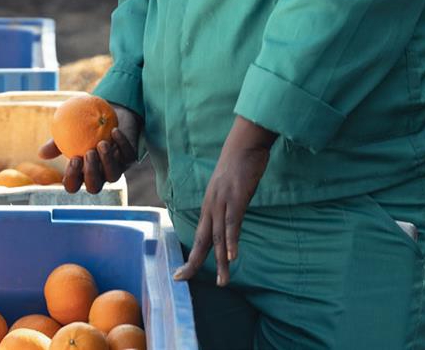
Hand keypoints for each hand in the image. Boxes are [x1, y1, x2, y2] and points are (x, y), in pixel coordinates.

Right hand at [38, 102, 141, 193]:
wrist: (106, 115)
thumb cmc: (81, 127)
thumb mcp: (67, 134)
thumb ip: (56, 144)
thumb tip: (42, 153)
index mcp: (80, 173)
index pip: (72, 185)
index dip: (72, 178)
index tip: (73, 159)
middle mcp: (98, 175)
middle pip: (94, 187)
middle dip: (91, 173)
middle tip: (88, 153)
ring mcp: (115, 168)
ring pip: (113, 176)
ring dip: (107, 161)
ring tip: (102, 143)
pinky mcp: (129, 158)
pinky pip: (128, 156)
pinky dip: (122, 144)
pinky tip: (114, 131)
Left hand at [173, 116, 275, 286]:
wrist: (244, 143)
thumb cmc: (238, 164)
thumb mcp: (229, 188)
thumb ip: (227, 204)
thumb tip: (230, 217)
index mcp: (209, 205)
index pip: (199, 236)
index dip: (191, 255)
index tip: (181, 273)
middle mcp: (211, 206)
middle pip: (202, 240)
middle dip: (194, 262)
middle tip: (183, 280)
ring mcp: (223, 202)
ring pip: (219, 237)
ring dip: (221, 261)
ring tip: (222, 281)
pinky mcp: (236, 197)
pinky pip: (233, 223)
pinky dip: (232, 240)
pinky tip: (232, 256)